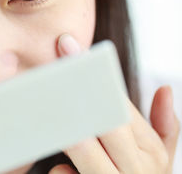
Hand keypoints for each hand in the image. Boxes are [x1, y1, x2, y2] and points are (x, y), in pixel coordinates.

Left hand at [48, 34, 179, 173]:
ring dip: (68, 133)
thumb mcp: (157, 159)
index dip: (91, 74)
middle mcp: (139, 168)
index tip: (67, 47)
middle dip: (74, 93)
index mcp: (151, 150)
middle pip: (104, 122)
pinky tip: (58, 169)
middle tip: (47, 69)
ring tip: (42, 110)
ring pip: (89, 155)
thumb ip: (165, 127)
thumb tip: (165, 88)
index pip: (118, 105)